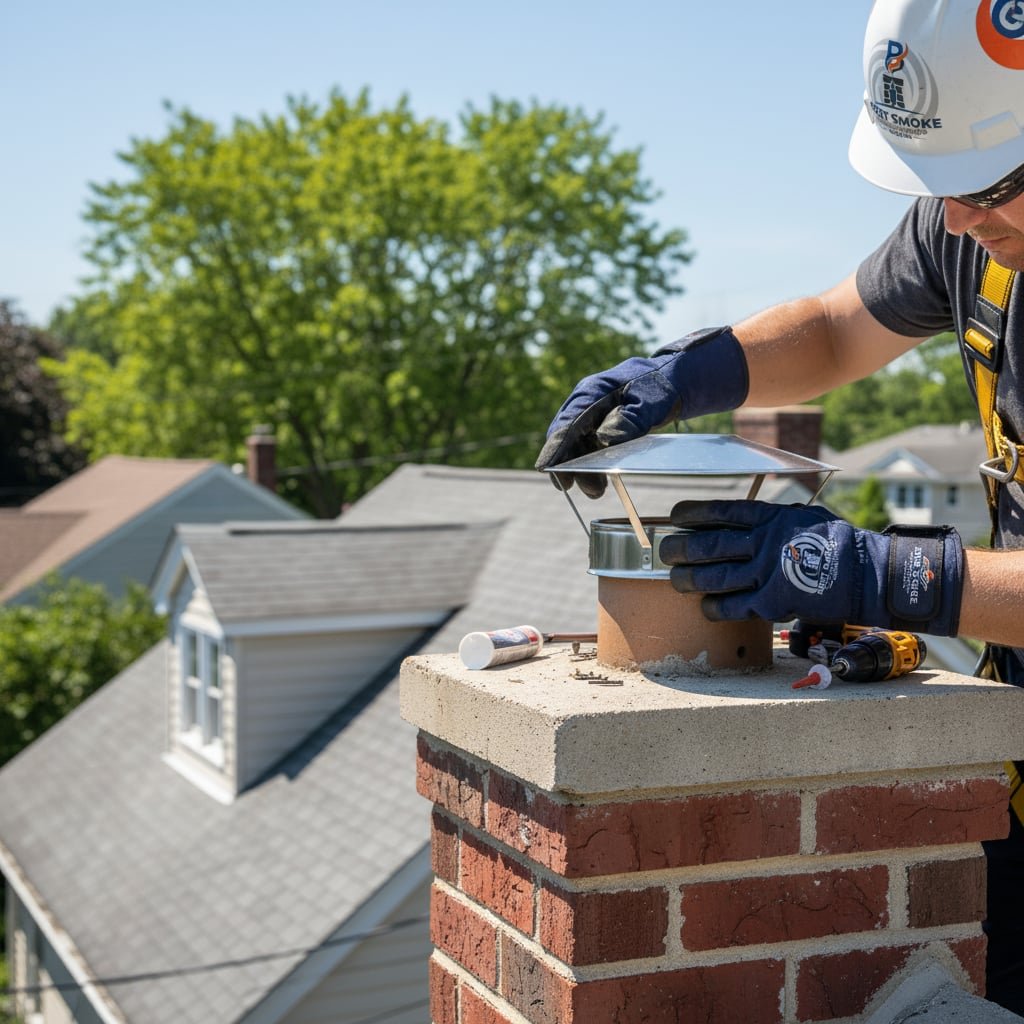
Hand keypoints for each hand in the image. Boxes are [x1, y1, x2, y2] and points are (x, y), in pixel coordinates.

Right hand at [534, 327, 747, 496]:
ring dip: (582, 468)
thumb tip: (604, 440)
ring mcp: (591, 416)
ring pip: (577, 445)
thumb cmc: (657, 389)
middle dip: (567, 464)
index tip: (548, 469)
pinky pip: (589, 448)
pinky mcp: (599, 427)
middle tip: (570, 487)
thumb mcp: (648, 402)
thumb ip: (628, 420)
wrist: (669, 381)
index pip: (567, 423)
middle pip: (567, 437)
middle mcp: (585, 404)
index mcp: (591, 392)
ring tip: (594, 491)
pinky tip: (600, 481)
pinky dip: (591, 464)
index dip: (555, 448)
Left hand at [658, 499, 963, 635]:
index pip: (723, 511)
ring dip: (689, 578)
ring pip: (715, 576)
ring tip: (674, 579)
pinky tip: (705, 607)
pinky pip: (734, 606)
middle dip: (681, 547)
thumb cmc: (838, 545)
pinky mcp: (774, 601)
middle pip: (709, 544)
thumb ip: (774, 519)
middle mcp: (765, 542)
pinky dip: (715, 607)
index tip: (676, 515)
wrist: (869, 574)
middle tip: (665, 551)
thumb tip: (745, 519)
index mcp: (772, 517)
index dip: (695, 513)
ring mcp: (768, 572)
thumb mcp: (805, 517)